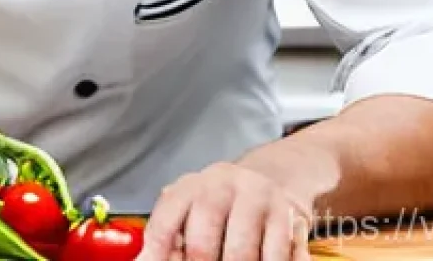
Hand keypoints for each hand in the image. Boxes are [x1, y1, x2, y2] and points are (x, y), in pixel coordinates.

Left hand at [140, 162, 312, 260]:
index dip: (158, 250)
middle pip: (202, 239)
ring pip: (240, 253)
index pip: (167, 218)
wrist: (274, 179)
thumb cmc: (224, 205)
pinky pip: (275, 257)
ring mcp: (256, 199)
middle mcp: (221, 185)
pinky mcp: (288, 216)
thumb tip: (144, 260)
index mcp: (192, 186)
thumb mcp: (194, 209)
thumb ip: (173, 234)